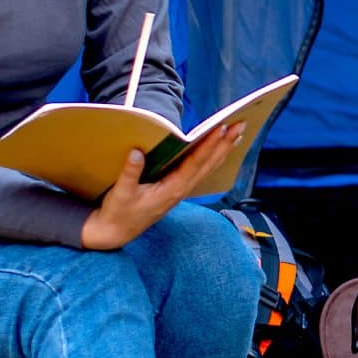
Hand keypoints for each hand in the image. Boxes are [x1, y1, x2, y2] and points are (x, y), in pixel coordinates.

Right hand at [79, 122, 243, 251]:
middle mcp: (181, 189)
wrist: (116, 233)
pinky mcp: (177, 189)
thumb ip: (130, 173)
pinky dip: (213, 158)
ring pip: (208, 167)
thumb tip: (137, 152)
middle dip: (225, 143)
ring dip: (223, 149)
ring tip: (238, 132)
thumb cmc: (118, 213)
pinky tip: (220, 150)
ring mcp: (181, 190)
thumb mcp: (121, 193)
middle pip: (209, 163)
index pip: (195, 163)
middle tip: (241, 124)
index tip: (221, 128)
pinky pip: (201, 171)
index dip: (208, 145)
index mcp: (171, 189)